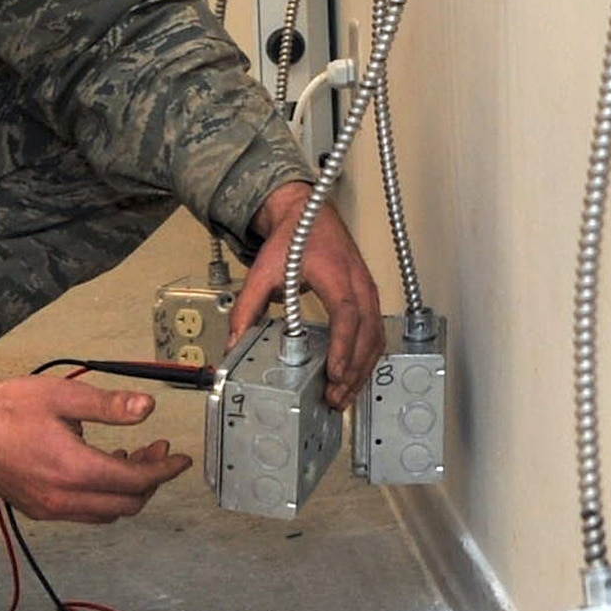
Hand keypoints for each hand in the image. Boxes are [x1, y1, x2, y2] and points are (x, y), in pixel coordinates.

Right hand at [0, 369, 190, 521]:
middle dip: (149, 481)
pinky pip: (84, 513)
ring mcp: (48, 509)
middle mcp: (63, 499)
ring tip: (130, 455)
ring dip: (126, 491)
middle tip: (157, 451)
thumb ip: (108, 405)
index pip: (135, 480)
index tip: (179, 458)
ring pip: (106, 514)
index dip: (163, 470)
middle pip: (126, 505)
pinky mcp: (37, 509)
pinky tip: (99, 468)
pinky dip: (102, 497)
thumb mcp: (63, 396)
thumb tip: (147, 408)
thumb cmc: (9, 406)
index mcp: (74, 470)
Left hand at [229, 181, 383, 408]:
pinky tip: (352, 377)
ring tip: (341, 396)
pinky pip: (376, 332)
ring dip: (362, 369)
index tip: (335, 371)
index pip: (346, 313)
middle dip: (353, 369)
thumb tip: (235, 342)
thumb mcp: (262, 270)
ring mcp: (368, 290)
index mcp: (334, 272)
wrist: (308, 213)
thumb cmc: (293, 238)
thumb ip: (247, 307)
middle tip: (334, 397)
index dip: (343, 344)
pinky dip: (367, 358)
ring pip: (376, 336)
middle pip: (367, 332)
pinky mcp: (370, 298)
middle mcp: (358, 282)